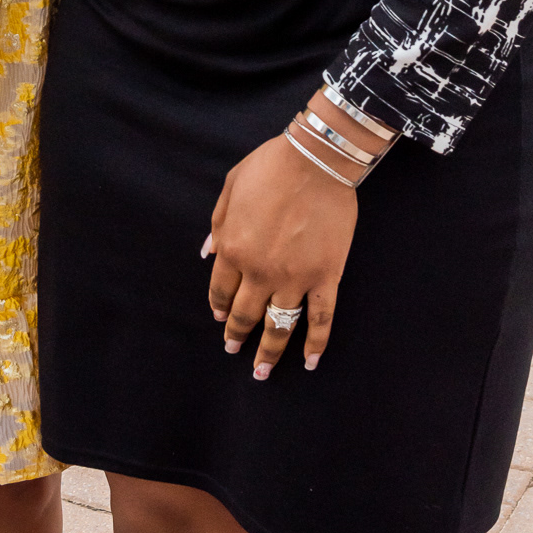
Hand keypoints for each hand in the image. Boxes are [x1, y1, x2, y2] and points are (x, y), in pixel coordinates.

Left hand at [206, 92, 392, 377]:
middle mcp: (260, 271)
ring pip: (279, 326)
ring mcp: (294, 278)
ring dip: (269, 352)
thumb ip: (217, 224)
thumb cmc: (270, 166)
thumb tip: (207, 253)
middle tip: (233, 351)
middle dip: (236, 336)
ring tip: (262, 372)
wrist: (316, 160)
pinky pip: (320, 319)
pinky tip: (310, 362)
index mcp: (233, 248)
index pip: (220, 291)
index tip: (220, 318)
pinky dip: (315, 344)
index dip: (219, 307)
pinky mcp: (325, 277)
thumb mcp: (230, 188)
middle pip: (245, 314)